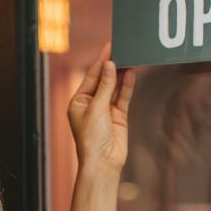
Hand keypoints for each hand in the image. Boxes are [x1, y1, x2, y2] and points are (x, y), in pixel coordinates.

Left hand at [66, 45, 137, 210]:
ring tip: (130, 57)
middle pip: (103, 80)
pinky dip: (128, 85)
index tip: (109, 47)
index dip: (100, 62)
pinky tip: (132, 73)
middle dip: (112, 66)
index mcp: (78, 102)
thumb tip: (110, 66)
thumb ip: (105, 86)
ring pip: (115, 88)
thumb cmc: (91, 138)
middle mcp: (91, 104)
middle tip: (122, 48)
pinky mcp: (119, 117)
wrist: (103, 163)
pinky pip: (123, 97)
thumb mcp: (96, 108)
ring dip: (122, 74)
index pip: (91, 77)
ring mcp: (105, 110)